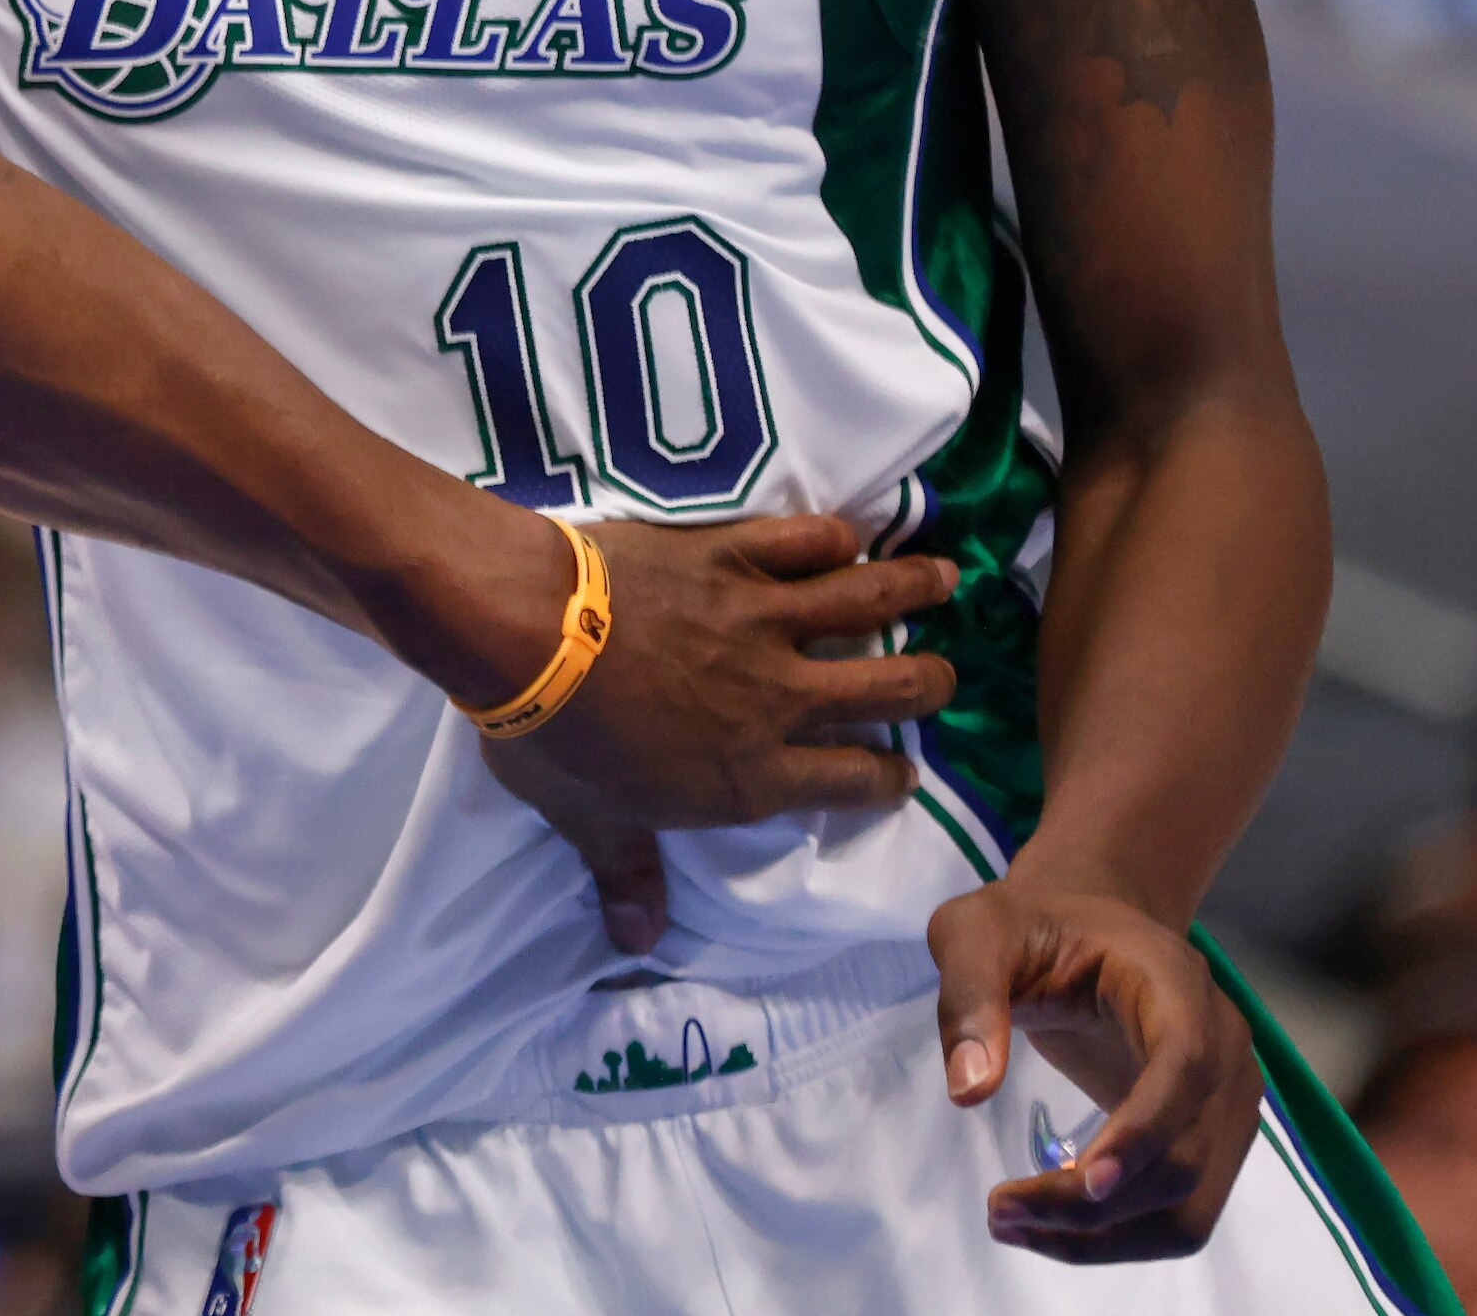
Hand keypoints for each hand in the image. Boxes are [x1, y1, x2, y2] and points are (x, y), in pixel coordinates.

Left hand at [471, 516, 959, 954]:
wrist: (529, 634)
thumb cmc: (555, 737)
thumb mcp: (587, 820)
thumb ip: (625, 873)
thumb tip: (636, 942)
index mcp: (753, 773)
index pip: (852, 780)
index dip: (887, 777)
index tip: (905, 771)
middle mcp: (781, 698)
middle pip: (889, 689)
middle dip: (929, 683)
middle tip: (943, 676)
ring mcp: (763, 620)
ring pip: (867, 601)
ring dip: (914, 587)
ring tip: (947, 576)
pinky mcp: (732, 553)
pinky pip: (805, 539)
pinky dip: (832, 534)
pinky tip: (849, 533)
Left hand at [933, 874, 1264, 1260]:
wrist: (1085, 926)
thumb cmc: (1028, 924)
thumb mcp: (975, 932)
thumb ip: (969, 996)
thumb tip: (969, 1091)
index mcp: (1178, 985)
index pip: (1187, 1069)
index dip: (1145, 1131)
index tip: (1085, 1179)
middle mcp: (1224, 1050)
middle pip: (1186, 1160)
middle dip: (1095, 1204)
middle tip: (998, 1211)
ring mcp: (1225, 1103)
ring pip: (1190, 1207)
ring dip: (1106, 1238)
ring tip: (1011, 1225)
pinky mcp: (1207, 1140)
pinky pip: (1177, 1210)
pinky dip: (1116, 1235)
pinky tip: (1046, 1223)